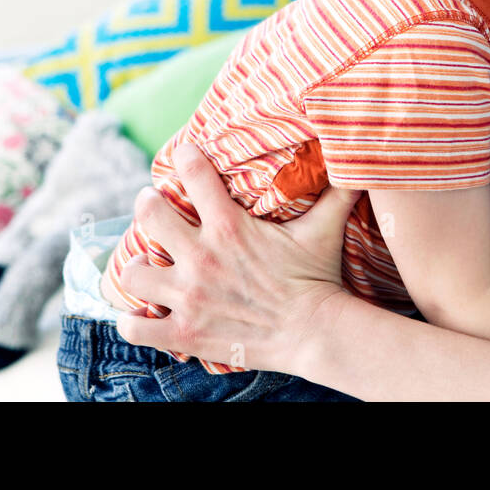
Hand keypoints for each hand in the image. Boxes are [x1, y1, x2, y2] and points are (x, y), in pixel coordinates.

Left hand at [115, 143, 361, 373]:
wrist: (315, 335)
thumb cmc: (318, 279)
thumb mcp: (325, 228)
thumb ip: (336, 190)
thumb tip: (356, 159)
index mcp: (229, 226)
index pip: (192, 172)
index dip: (186, 157)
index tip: (185, 155)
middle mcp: (201, 257)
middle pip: (149, 214)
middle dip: (147, 204)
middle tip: (152, 204)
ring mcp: (188, 297)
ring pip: (133, 272)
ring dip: (136, 266)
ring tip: (146, 262)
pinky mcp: (183, 333)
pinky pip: (135, 326)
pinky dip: (134, 321)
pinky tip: (143, 313)